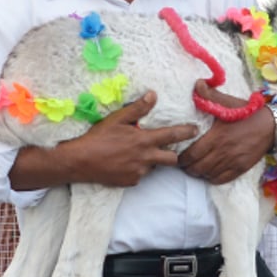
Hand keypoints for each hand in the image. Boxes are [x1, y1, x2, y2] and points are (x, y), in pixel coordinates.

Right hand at [10, 91, 197, 188]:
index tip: (196, 129)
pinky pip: (141, 175)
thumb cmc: (98, 137)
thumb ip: (137, 109)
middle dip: (172, 153)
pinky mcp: (131, 182)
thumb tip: (153, 95)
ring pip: (154, 167)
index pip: (173, 136)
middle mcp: (145, 158)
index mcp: (144, 140)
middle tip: (165, 147)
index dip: (187, 132)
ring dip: (151, 160)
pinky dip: (138, 168)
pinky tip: (125, 162)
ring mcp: (139, 172)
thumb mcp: (117, 119)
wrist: (80, 161)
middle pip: (171, 159)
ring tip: (135, 153)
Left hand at [178, 80, 274, 183]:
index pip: (192, 153)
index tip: (179, 155)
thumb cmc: (247, 113)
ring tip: (195, 168)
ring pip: (207, 174)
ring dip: (199, 173)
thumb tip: (197, 84)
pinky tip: (209, 173)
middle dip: (188, 167)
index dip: (182, 157)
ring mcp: (232, 162)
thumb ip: (210, 95)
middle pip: (197, 167)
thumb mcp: (228, 102)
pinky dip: (212, 178)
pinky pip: (221, 179)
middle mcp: (223, 151)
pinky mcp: (240, 168)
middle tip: (184, 163)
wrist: (271, 126)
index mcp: (217, 136)